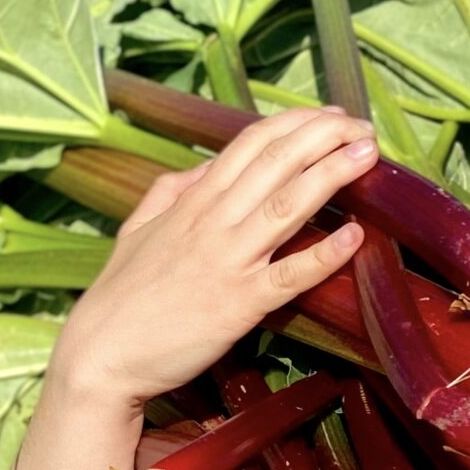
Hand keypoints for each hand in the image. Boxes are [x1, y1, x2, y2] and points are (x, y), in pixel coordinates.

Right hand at [50, 105, 375, 406]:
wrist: (100, 356)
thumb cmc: (118, 297)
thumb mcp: (136, 229)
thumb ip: (170, 192)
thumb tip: (203, 169)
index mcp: (192, 200)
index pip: (250, 143)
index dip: (295, 123)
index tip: (330, 114)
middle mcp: (213, 222)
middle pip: (276, 162)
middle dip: (325, 136)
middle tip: (363, 126)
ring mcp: (227, 262)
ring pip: (287, 206)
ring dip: (333, 174)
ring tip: (368, 154)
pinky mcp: (238, 305)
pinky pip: (288, 275)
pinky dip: (323, 255)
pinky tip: (354, 236)